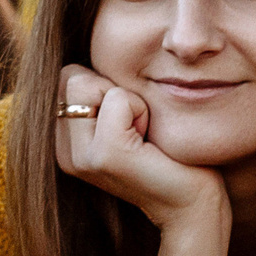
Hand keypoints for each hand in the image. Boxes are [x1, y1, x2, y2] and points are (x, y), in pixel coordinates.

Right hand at [56, 65, 230, 255]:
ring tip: (143, 136)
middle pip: (70, 76)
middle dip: (112, 90)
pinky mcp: (105, 156)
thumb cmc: (167, 156)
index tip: (127, 123)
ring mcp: (80, 157)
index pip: (65, 77)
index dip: (103, 86)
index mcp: (62, 145)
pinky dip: (141, 110)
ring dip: (128, 101)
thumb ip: (99, 96)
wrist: (193, 206)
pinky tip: (150, 143)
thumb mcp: (125, 120)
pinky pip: (119, 99)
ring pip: (88, 82)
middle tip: (137, 129)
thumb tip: (90, 49)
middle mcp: (63, 153)